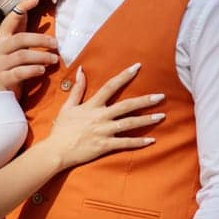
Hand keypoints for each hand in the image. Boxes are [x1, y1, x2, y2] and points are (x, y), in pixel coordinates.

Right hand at [0, 0, 59, 90]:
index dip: (22, 7)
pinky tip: (43, 70)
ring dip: (42, 56)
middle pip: (20, 38)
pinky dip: (34, 70)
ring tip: (54, 58)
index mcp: (1, 38)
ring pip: (23, 55)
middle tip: (55, 43)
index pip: (11, 18)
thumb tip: (35, 4)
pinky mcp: (3, 79)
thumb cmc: (12, 67)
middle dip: (41, 39)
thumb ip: (23, 30)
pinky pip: (21, 72)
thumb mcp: (17, 48)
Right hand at [47, 63, 165, 169]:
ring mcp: (103, 132)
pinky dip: (138, 142)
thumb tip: (82, 70)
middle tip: (161, 96)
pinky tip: (152, 140)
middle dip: (145, 101)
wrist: (56, 151)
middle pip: (126, 106)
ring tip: (162, 116)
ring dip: (147, 120)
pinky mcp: (104, 146)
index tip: (138, 67)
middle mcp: (100, 117)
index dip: (125, 76)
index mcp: (92, 106)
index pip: (110, 86)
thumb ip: (77, 89)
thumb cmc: (61, 130)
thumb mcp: (68, 107)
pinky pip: (125, 144)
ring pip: (129, 124)